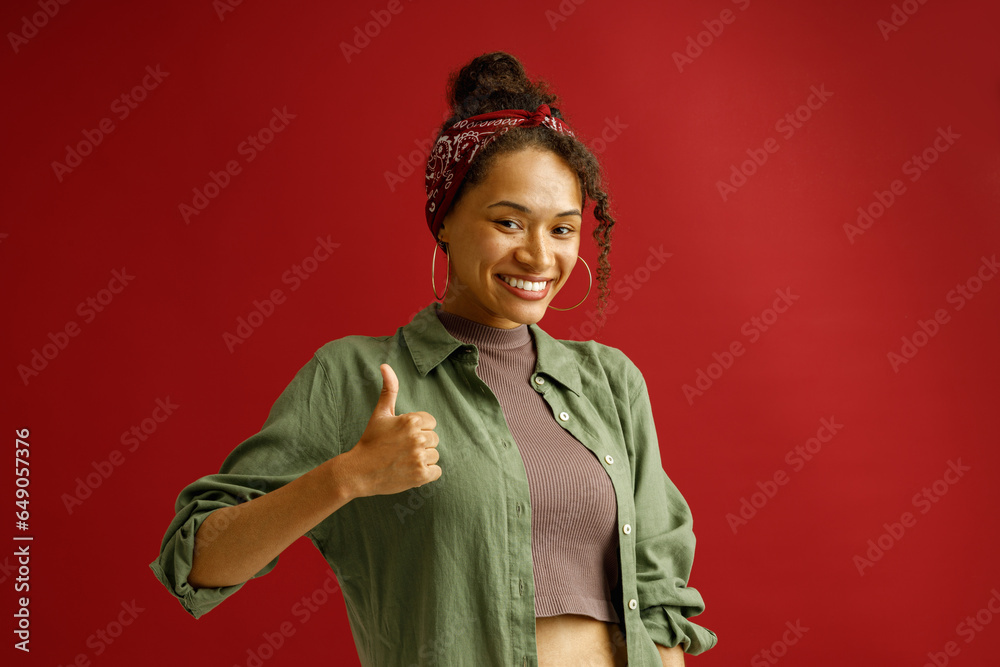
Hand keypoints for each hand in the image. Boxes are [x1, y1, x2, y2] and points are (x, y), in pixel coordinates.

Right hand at [345, 364, 440, 497]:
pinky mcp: (420, 475)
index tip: (402, 436)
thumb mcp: (380, 413)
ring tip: (403, 460)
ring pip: (435, 455)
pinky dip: (426, 474)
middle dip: (421, 444)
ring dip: (423, 459)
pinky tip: (409, 471)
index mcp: (411, 420)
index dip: (418, 429)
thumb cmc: (371, 441)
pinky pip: (436, 471)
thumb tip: (385, 365)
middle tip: (401, 449)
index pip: (431, 422)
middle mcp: (417, 437)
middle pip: (434, 439)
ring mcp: (419, 457)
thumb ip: (389, 389)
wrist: (359, 471)